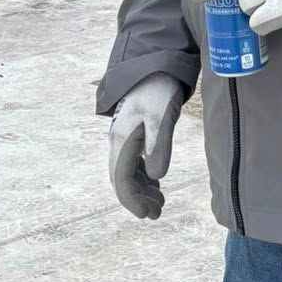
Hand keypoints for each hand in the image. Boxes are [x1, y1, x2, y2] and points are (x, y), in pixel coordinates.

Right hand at [108, 73, 186, 219]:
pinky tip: (156, 185)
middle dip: (137, 199)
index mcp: (122, 140)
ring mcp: (126, 138)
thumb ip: (159, 148)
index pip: (121, 179)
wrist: (156, 67)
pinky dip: (145, 176)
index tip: (146, 214)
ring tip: (159, 203)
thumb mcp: (162, 118)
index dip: (132, 199)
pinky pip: (135, 162)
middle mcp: (119, 142)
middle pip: (122, 179)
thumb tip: (155, 177)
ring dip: (142, 190)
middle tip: (156, 214)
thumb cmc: (158, 91)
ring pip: (129, 172)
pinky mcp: (136, 134)